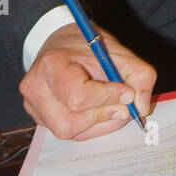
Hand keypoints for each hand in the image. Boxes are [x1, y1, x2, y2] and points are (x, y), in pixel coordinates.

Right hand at [20, 22, 155, 140]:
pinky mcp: (40, 118)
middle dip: (103, 117)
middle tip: (124, 107)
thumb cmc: (86, 46)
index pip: (78, 96)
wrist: (60, 42)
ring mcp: (34, 106)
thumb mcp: (117, 51)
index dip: (108, 98)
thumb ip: (139, 75)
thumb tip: (141, 108)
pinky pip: (69, 133)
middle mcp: (36, 89)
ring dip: (100, 125)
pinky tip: (101, 111)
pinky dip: (91, 126)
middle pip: (69, 123)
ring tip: (114, 108)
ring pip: (70, 132)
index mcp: (52, 65)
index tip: (127, 92)